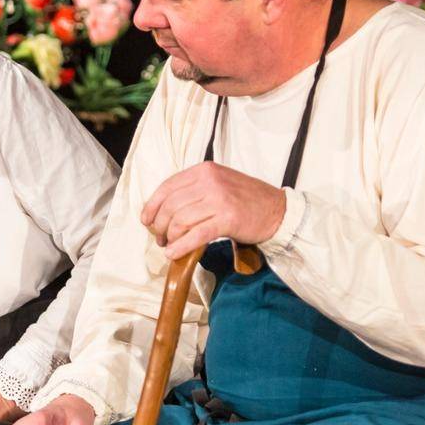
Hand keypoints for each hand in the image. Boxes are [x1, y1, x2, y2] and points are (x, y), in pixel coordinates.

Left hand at [138, 161, 285, 259]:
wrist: (278, 211)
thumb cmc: (246, 200)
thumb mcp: (218, 183)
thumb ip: (193, 191)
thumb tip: (162, 211)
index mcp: (204, 170)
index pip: (167, 187)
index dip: (152, 207)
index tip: (147, 221)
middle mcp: (210, 181)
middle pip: (170, 206)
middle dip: (160, 226)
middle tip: (161, 239)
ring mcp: (219, 199)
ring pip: (180, 221)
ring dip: (170, 238)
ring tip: (170, 247)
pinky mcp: (228, 219)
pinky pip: (195, 235)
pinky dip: (181, 247)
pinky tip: (175, 254)